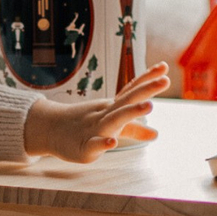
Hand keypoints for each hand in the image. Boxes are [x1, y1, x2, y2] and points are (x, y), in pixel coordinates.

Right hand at [23, 65, 169, 162]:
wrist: (52, 132)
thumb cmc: (87, 128)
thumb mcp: (112, 128)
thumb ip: (134, 130)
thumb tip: (156, 134)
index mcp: (112, 107)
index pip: (131, 91)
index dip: (147, 80)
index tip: (164, 67)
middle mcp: (105, 114)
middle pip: (127, 100)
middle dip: (146, 90)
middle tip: (165, 80)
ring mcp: (95, 129)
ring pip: (114, 119)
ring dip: (131, 112)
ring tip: (149, 105)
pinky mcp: (85, 148)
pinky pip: (94, 145)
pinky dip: (103, 143)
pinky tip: (112, 143)